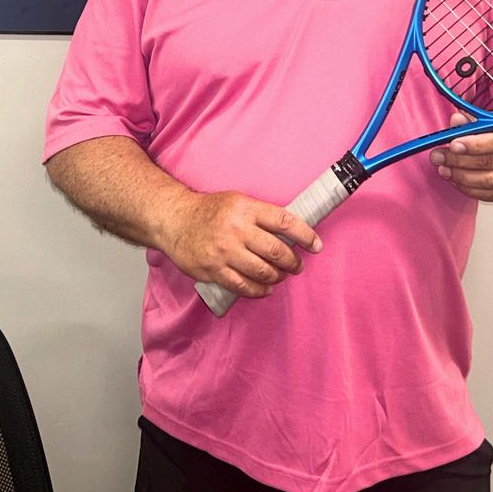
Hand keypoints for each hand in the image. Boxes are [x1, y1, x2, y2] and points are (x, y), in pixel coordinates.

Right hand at [161, 190, 322, 299]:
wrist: (176, 221)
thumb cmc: (210, 210)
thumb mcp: (237, 200)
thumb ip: (261, 215)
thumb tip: (290, 231)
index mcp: (246, 208)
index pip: (284, 221)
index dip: (305, 234)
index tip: (316, 245)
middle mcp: (237, 230)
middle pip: (276, 251)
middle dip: (294, 262)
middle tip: (298, 265)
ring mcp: (225, 252)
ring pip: (263, 271)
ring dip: (278, 277)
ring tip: (281, 276)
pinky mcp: (215, 271)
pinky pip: (244, 286)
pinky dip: (259, 290)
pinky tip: (266, 288)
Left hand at [429, 110, 492, 203]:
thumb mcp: (483, 123)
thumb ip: (468, 121)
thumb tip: (456, 120)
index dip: (473, 145)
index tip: (453, 145)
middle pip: (488, 163)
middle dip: (458, 161)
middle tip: (438, 157)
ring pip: (487, 182)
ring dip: (460, 177)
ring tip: (443, 170)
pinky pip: (486, 195)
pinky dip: (468, 189)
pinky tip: (455, 180)